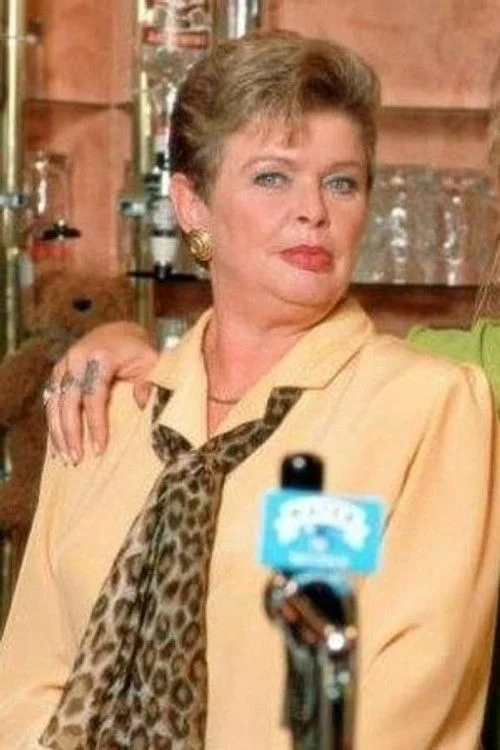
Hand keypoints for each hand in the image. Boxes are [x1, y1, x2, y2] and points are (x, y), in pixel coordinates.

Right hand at [45, 321, 159, 463]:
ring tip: (64, 457)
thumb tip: (140, 405)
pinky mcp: (58, 371)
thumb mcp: (151, 362)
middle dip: (70, 432)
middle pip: (68, 400)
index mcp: (100, 355)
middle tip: (76, 458)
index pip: (94, 395)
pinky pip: (50, 399)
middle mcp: (77, 358)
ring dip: (57, 431)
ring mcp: (64, 363)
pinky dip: (52, 422)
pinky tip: (56, 443)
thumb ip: (147, 382)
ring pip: (54, 401)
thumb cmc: (138, 350)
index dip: (95, 423)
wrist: (121, 331)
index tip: (99, 448)